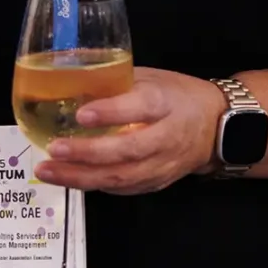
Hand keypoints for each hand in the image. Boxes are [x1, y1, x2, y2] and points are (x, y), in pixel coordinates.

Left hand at [34, 69, 226, 195]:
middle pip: (128, 150)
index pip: (140, 107)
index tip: (81, 115)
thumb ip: (117, 82)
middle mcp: (166, 137)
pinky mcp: (157, 182)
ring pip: (122, 177)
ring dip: (82, 177)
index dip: (111, 112)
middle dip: (87, 153)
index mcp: (165, 102)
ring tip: (49, 171)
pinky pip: (124, 189)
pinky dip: (95, 185)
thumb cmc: (178, 95)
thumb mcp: (152, 78)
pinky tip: (70, 179)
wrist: (218, 127)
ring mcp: (163, 165)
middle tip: (54, 149)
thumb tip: (71, 81)